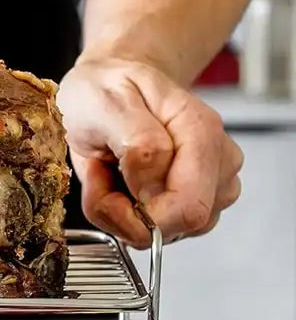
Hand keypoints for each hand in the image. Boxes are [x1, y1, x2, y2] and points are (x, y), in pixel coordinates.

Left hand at [56, 54, 242, 247]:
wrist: (107, 87)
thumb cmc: (105, 90)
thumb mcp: (106, 103)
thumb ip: (137, 143)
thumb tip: (155, 185)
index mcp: (200, 132)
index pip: (188, 205)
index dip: (137, 208)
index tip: (106, 175)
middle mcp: (216, 161)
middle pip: (180, 224)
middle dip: (126, 212)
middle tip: (102, 173)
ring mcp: (210, 185)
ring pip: (166, 232)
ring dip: (122, 212)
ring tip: (112, 171)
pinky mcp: (193, 201)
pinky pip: (156, 231)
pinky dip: (125, 215)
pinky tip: (119, 183)